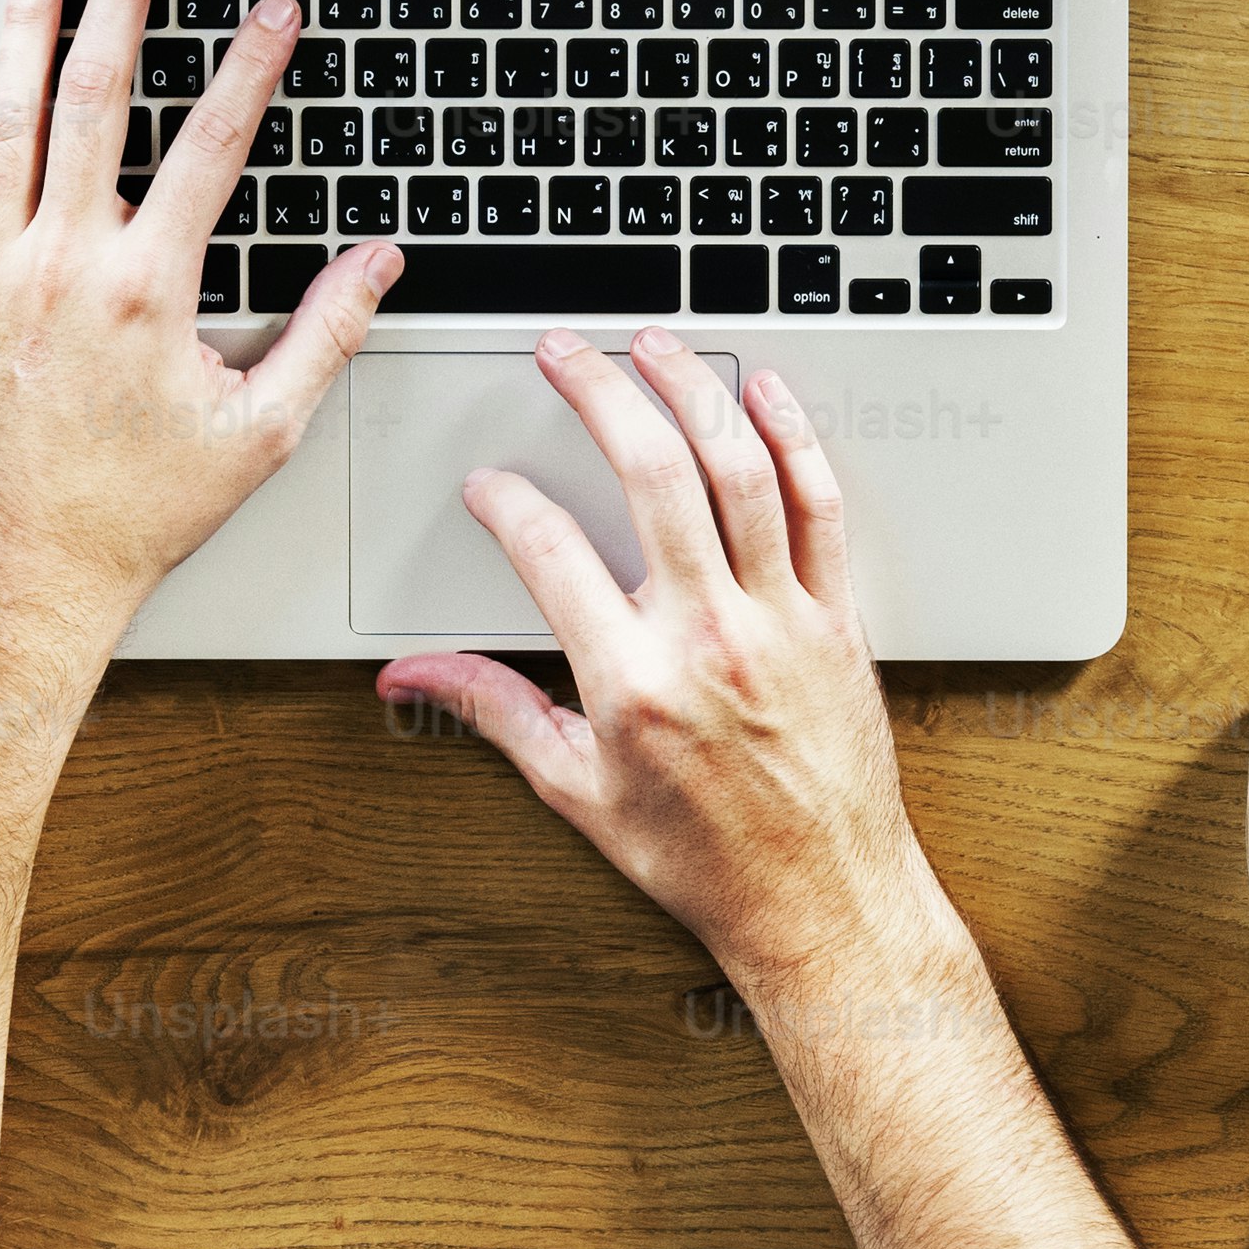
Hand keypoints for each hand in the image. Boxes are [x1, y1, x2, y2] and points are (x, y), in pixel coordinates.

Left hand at [0, 0, 397, 707]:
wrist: (24, 576)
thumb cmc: (136, 513)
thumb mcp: (259, 433)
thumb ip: (325, 335)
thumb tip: (380, 262)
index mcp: (149, 291)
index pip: (211, 145)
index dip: (251, 66)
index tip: (272, 7)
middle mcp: (64, 267)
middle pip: (95, 97)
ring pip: (3, 122)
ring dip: (22, 27)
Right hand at [378, 331, 964, 1000]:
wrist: (819, 902)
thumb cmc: (704, 860)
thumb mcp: (575, 792)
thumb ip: (491, 713)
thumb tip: (411, 680)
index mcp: (631, 680)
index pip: (549, 550)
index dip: (506, 500)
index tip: (489, 483)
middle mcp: (708, 635)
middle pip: (650, 473)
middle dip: (597, 393)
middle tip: (564, 351)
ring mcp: (780, 619)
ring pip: (737, 469)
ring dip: (692, 390)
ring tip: (653, 346)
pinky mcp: (836, 619)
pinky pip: (819, 506)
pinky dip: (793, 439)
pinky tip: (764, 396)